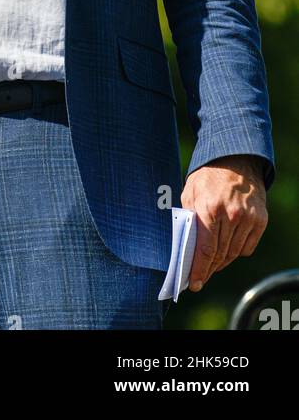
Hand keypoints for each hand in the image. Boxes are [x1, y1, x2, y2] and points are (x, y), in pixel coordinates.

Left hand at [181, 154, 268, 290]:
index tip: (194, 284)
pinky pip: (247, 247)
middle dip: (208, 269)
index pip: (205, 250)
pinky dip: (236, 252)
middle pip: (219, 254)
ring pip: (233, 253)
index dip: (199, 270)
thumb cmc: (208, 176)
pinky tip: (227, 250)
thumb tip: (184, 245)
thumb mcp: (190, 192)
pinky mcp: (260, 221)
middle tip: (199, 278)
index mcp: (209, 208)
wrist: (236, 160)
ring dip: (221, 262)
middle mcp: (231, 216)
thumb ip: (188, 218)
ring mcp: (248, 219)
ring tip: (211, 266)